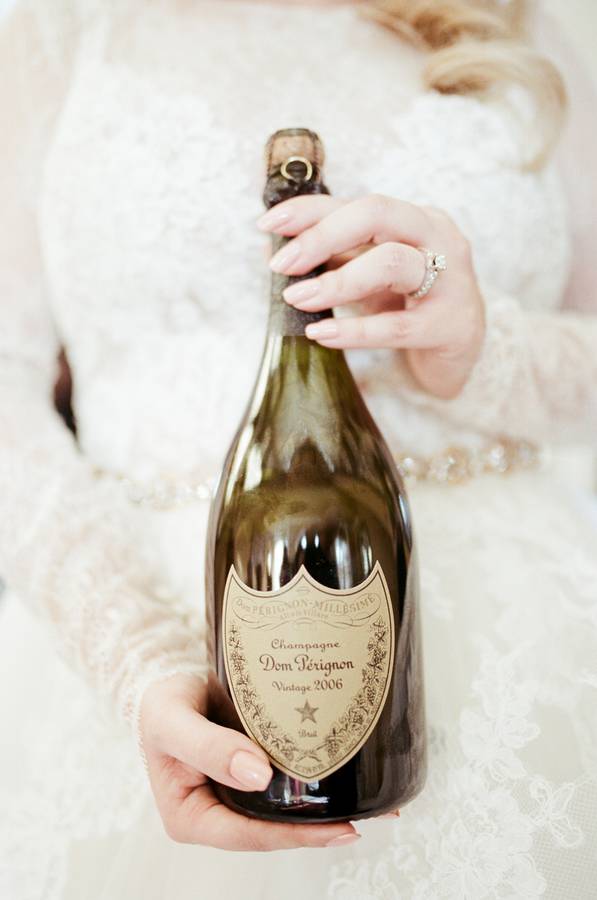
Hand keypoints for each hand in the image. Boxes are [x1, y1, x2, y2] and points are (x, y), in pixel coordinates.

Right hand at [139, 673, 368, 850]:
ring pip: (283, 810)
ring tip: (372, 804)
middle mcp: (217, 813)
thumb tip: (258, 775)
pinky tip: (349, 775)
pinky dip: (315, 781)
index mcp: (191, 818)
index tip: (337, 828)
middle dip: (319, 828)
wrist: (167, 677)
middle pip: (273, 829)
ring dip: (324, 809)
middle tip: (367, 817)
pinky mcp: (253, 772)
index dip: (294, 835)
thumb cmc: (161, 701)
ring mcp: (236, 795)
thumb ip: (209, 746)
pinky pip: (286, 783)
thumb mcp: (174, 721)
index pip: (249, 834)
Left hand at [256, 193, 485, 399]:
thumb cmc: (411, 306)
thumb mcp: (371, 277)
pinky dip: (354, 330)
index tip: (267, 223)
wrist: (462, 353)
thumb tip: (275, 251)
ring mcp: (451, 280)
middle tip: (282, 265)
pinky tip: (321, 334)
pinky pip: (396, 325)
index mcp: (415, 219)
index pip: (357, 203)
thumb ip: (334, 260)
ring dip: (336, 281)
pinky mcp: (450, 325)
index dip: (310, 210)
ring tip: (296, 299)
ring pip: (390, 263)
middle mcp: (438, 237)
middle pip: (377, 215)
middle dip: (321, 236)